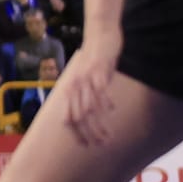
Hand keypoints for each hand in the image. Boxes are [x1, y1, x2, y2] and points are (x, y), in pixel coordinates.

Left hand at [58, 33, 119, 147]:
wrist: (100, 36)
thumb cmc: (95, 61)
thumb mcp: (89, 80)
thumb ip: (87, 96)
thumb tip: (86, 115)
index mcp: (71, 90)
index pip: (70, 118)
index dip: (77, 133)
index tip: (87, 146)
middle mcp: (75, 86)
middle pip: (78, 117)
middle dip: (89, 133)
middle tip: (101, 144)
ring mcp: (85, 78)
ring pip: (89, 107)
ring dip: (98, 124)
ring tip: (108, 136)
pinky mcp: (97, 70)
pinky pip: (99, 89)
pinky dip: (105, 101)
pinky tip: (112, 109)